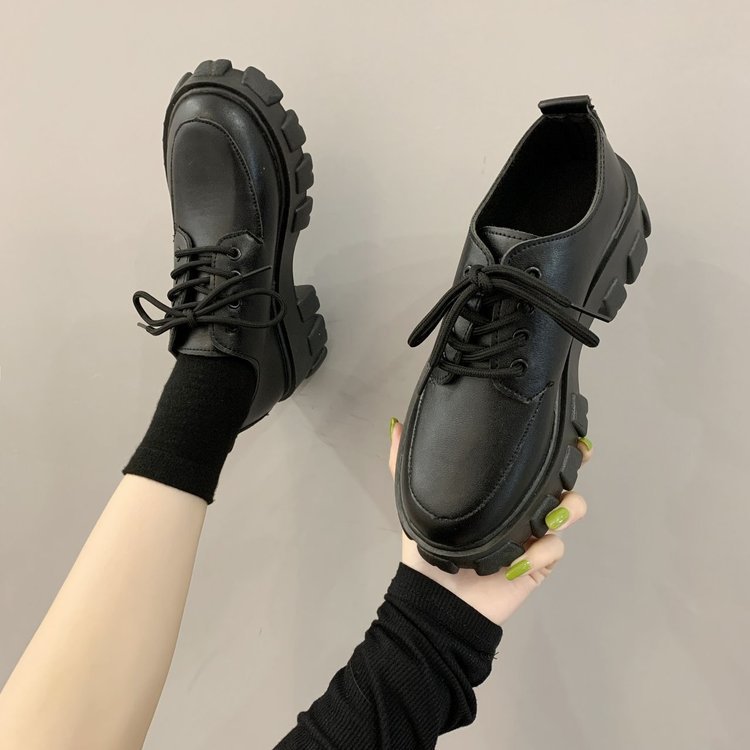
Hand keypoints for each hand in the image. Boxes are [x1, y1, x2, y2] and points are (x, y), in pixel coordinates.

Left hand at [389, 419, 589, 625]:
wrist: (436, 599)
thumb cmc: (427, 548)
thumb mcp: (413, 500)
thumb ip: (403, 463)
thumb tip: (394, 425)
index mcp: (497, 488)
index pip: (528, 459)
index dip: (549, 443)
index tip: (561, 430)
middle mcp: (519, 505)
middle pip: (558, 478)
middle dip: (570, 469)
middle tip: (570, 463)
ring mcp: (532, 533)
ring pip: (568, 510)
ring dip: (564, 508)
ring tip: (545, 516)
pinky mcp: (539, 562)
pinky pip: (554, 548)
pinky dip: (540, 551)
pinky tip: (518, 558)